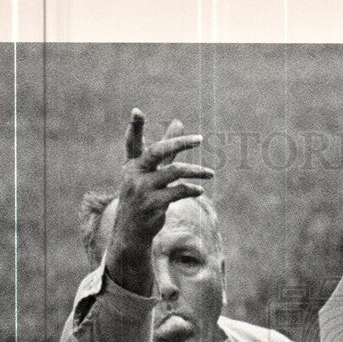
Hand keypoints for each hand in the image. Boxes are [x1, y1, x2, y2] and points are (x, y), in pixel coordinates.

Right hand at [105, 109, 213, 294]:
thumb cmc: (143, 195)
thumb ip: (166, 147)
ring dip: (195, 172)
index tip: (137, 110)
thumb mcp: (152, 170)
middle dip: (179, 144)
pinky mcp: (153, 205)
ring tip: (210, 174)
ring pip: (174, 173)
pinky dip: (191, 189)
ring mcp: (143, 189)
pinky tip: (199, 190)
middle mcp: (135, 174)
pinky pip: (178, 192)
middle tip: (200, 139)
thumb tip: (179, 122)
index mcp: (132, 164)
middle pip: (158, 152)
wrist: (132, 231)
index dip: (135, 127)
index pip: (132, 142)